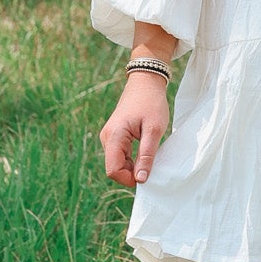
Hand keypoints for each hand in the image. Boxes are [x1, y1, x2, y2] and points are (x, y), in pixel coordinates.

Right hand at [100, 71, 169, 188]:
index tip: (147, 175)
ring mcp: (109, 136)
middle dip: (131, 173)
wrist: (146, 82)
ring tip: (149, 156)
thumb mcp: (154, 130)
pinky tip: (144, 152)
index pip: (113, 170)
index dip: (129, 179)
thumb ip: (146, 155)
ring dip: (132, 166)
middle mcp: (107, 138)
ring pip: (117, 163)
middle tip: (151, 165)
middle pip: (114, 168)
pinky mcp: (114, 136)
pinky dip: (131, 159)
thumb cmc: (151, 103)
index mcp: (114, 136)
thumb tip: (141, 179)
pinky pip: (119, 155)